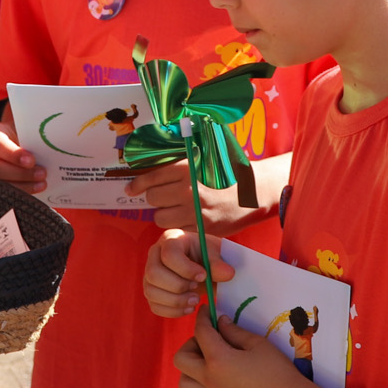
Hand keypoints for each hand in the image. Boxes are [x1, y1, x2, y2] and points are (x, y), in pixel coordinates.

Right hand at [0, 120, 44, 193]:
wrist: (15, 140)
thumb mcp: (23, 125)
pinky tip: (36, 188)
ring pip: (0, 183)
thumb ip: (31, 128)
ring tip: (42, 182)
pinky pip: (4, 191)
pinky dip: (22, 191)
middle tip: (42, 173)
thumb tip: (52, 134)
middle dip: (21, 173)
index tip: (32, 160)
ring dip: (23, 185)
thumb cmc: (21, 131)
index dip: (13, 155)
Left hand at [126, 163, 254, 232]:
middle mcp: (188, 190)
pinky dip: (179, 224)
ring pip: (160, 217)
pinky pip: (177, 228)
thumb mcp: (206, 158)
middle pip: (153, 198)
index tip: (131, 189)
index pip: (151, 178)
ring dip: (164, 213)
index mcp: (188, 169)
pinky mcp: (203, 228)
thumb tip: (153, 169)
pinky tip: (189, 216)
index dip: (137, 184)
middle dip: (156, 197)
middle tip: (165, 195)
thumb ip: (181, 163)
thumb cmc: (230, 172)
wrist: (256, 191)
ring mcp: (195, 212)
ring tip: (176, 207)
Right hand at [144, 228, 232, 319]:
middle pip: (154, 274)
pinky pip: (155, 306)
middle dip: (178, 286)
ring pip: (151, 292)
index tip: (203, 276)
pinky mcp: (152, 291)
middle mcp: (154, 255)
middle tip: (197, 290)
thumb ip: (220, 264)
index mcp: (170, 239)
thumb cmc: (210, 257)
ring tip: (195, 300)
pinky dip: (173, 311)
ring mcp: (149, 274)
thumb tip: (228, 273)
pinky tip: (189, 307)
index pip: (169, 255)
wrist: (206, 268)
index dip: (186, 269)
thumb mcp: (217, 255)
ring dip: (175, 301)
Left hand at [174, 305, 308, 387]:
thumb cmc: (277, 371)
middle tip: (209, 339)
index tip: (206, 310)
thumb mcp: (257, 344)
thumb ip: (234, 332)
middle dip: (191, 344)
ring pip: (183, 382)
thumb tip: (220, 321)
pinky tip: (209, 383)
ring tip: (207, 362)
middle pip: (181, 358)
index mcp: (218, 359)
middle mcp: (209, 379)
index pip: (201, 332)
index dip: (202, 317)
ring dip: (189, 368)